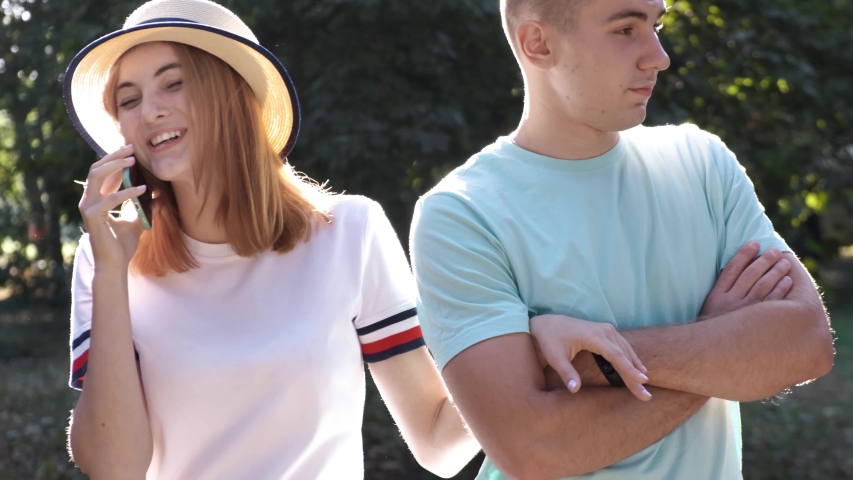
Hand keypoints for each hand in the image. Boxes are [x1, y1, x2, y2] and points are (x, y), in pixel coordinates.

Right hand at [78, 144, 145, 269]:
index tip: (132, 150)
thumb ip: (141, 206)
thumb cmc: (123, 244)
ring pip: (97, 177)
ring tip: (134, 161)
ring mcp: (88, 207)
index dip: (115, 160)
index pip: (102, 172)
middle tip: (132, 148)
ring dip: (115, 166)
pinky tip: (143, 189)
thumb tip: (156, 193)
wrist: (116, 264)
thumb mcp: (137, 220)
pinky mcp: (93, 217)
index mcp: (96, 199)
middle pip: (97, 169)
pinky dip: (127, 192)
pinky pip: (110, 199)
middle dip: (114, 156)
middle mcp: (88, 200)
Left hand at [530, 314, 650, 400]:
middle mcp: (604, 331)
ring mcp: (607, 330)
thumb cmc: (550, 340)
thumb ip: (566, 373)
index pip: (616, 356)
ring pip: (626, 351)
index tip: (641, 382)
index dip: (629, 370)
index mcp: (594, 336)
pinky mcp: (606, 332)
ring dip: (636, 368)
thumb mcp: (555, 357)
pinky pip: (622, 347)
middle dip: (636, 376)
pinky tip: (639, 369)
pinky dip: (631, 359)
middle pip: (624, 356)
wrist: (547, 324)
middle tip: (646, 396)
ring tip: (645, 386)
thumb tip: (575, 390)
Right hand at [700, 241, 791, 317]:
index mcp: (716, 296)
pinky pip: (772, 303)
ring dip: (776, 272)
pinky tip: (787, 281)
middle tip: (775, 251)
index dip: (744, 254)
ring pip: (763, 286)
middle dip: (764, 260)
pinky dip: (781, 290)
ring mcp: (745, 314)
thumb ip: (722, 289)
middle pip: (750, 275)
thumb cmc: (715, 325)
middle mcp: (730, 303)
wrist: (713, 352)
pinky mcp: (758, 324)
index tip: (755, 243)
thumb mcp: (710, 306)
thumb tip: (738, 266)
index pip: (732, 269)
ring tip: (784, 263)